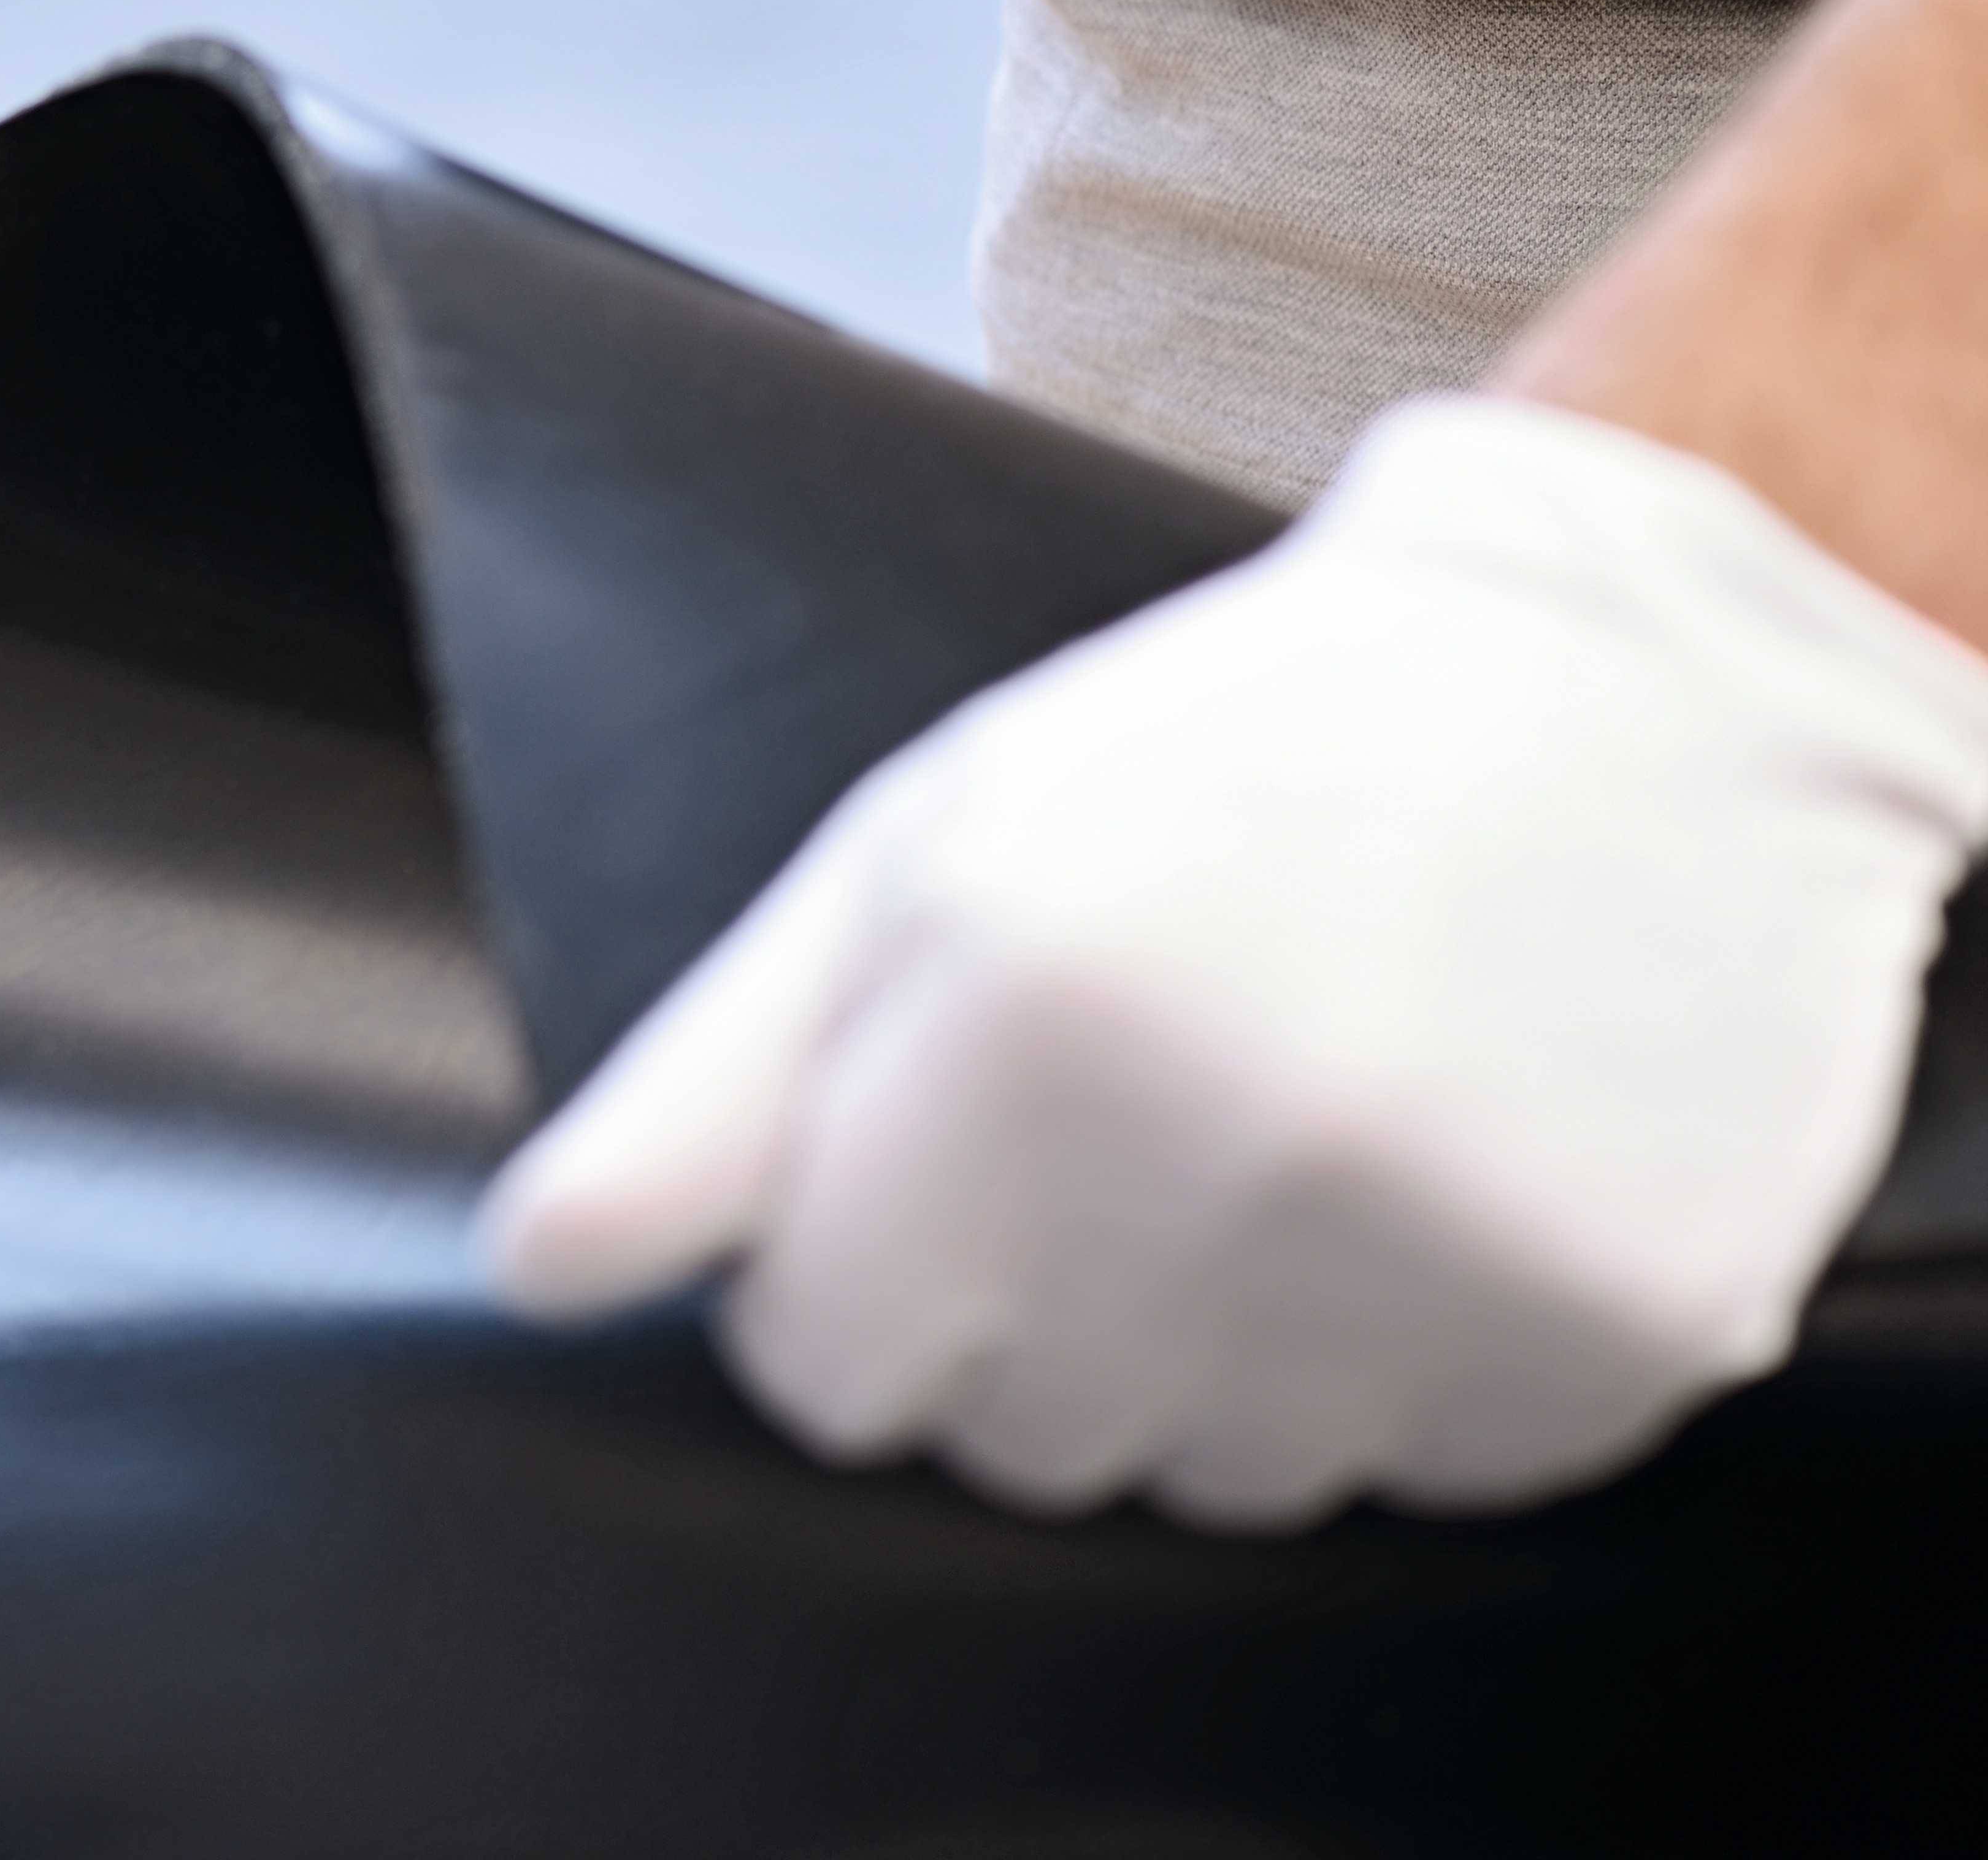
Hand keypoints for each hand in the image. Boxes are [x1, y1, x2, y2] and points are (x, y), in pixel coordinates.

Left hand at [474, 396, 1987, 1527]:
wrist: (1629, 683)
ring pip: (1216, 1478)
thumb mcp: (924, 854)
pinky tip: (1443, 1177)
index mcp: (1018, 1004)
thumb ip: (710, 1086)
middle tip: (1137, 1132)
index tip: (932, 1183)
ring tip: (1299, 1138)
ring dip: (1221, 1352)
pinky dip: (1413, 1359)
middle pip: (1015, 1437)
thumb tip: (533, 1272)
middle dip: (1035, 1316)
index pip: (824, 1364)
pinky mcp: (1612, 1322)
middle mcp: (1225, 1141)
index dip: (855, 1281)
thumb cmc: (1232, 757)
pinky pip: (1422, 1469)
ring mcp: (1437, 1247)